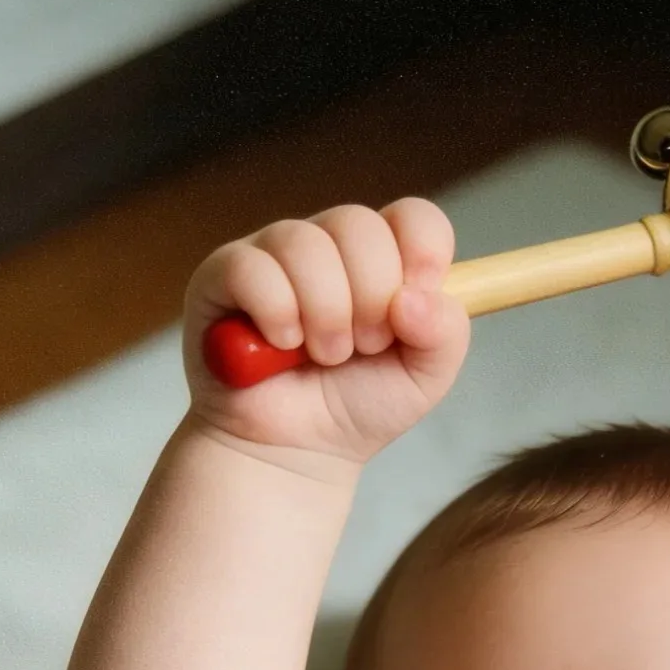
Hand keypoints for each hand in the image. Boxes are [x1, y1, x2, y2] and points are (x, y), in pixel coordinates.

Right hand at [181, 198, 469, 471]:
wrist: (297, 452)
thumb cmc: (356, 406)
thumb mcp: (423, 378)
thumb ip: (445, 333)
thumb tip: (414, 297)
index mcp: (383, 259)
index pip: (412, 217)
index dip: (422, 252)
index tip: (412, 306)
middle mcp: (329, 245)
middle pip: (359, 226)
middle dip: (370, 301)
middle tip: (362, 348)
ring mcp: (275, 254)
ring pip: (306, 245)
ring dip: (325, 316)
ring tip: (323, 356)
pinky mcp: (224, 273)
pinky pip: (253, 269)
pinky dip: (277, 315)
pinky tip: (280, 347)